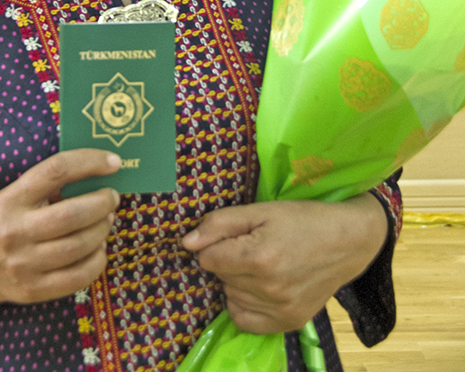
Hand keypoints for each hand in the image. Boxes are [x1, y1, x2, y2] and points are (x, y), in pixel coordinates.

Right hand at [0, 149, 120, 322]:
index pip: (56, 171)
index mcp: (10, 199)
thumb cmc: (4, 222)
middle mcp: (14, 232)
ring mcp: (23, 265)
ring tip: (105, 220)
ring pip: (79, 245)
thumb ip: (49, 184)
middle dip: (102, 203)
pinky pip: (79, 276)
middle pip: (72, 214)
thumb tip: (98, 171)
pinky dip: (98, 259)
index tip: (113, 162)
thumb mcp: (15, 195)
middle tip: (112, 197)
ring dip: (102, 230)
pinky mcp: (33, 290)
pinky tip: (98, 248)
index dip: (89, 163)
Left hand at [182, 194, 387, 333]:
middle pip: (219, 277)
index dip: (215, 243)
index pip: (207, 259)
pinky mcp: (289, 323)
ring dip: (237, 282)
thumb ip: (220, 224)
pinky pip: (245, 321)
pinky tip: (259, 288)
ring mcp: (280, 310)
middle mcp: (269, 289)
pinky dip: (244, 304)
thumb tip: (186, 243)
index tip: (235, 235)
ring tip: (261, 264)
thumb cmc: (302, 219)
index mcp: (260, 257)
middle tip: (254, 245)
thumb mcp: (260, 211)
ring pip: (230, 297)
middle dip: (227, 260)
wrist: (348, 241)